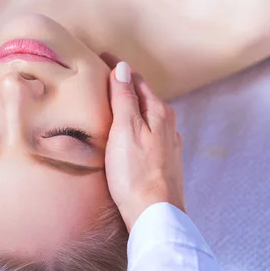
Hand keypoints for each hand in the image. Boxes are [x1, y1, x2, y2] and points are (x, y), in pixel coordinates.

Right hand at [104, 61, 184, 230]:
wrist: (154, 214)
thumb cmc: (135, 173)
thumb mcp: (125, 130)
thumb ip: (124, 98)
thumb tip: (122, 67)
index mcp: (159, 112)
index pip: (136, 79)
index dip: (117, 67)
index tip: (100, 55)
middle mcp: (168, 124)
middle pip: (144, 96)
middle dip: (125, 84)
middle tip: (103, 76)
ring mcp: (169, 143)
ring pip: (147, 115)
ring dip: (131, 106)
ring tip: (112, 102)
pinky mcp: (165, 161)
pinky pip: (149, 132)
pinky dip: (136, 125)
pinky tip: (128, 133)